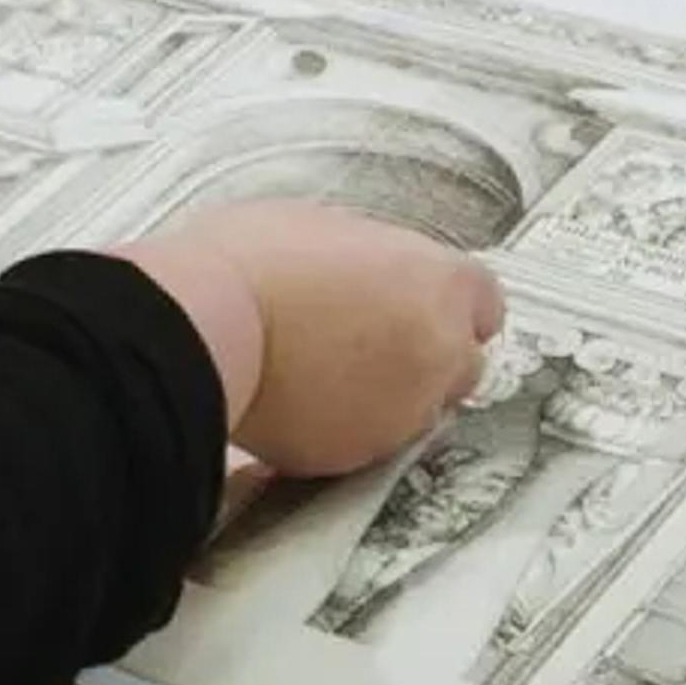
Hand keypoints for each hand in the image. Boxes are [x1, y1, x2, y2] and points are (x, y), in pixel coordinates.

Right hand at [114, 202, 505, 478]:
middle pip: (464, 364)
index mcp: (439, 283)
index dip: (447, 302)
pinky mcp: (358, 458)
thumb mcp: (322, 227)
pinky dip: (345, 427)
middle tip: (372, 341)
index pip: (485, 303)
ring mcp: (402, 413)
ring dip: (390, 395)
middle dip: (430, 355)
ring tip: (328, 373)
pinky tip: (302, 401)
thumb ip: (373, 258)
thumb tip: (370, 274)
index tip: (418, 303)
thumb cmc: (250, 260)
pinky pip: (367, 442)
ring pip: (419, 410)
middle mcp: (439, 353)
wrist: (199, 330)